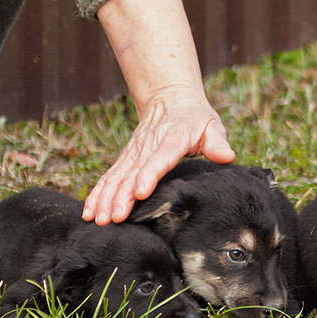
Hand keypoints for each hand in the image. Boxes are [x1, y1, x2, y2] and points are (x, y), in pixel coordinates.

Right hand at [87, 0, 234, 223]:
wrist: (170, 98)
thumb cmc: (196, 118)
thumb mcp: (211, 125)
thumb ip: (218, 142)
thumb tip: (227, 156)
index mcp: (172, 139)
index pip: (159, 158)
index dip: (148, 174)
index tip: (140, 192)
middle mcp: (148, 146)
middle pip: (132, 172)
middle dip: (121, 196)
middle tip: (113, 217)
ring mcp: (134, 153)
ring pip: (116, 177)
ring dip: (105, 198)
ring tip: (98, 219)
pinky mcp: (126, 159)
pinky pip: (109, 177)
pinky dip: (97, 194)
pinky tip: (89, 212)